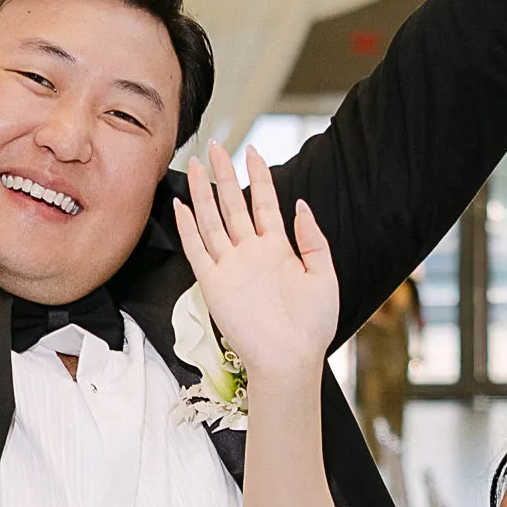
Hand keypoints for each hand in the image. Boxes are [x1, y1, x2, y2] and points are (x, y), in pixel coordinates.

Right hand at [172, 149, 339, 390]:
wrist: (290, 359)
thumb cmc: (312, 325)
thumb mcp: (324, 275)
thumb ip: (313, 239)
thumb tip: (301, 205)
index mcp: (278, 249)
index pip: (264, 203)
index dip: (259, 177)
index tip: (253, 151)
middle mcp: (251, 253)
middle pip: (233, 205)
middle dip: (224, 175)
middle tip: (216, 146)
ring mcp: (231, 267)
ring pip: (212, 221)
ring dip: (203, 194)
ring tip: (197, 165)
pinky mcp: (214, 284)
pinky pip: (197, 251)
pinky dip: (188, 228)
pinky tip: (182, 205)